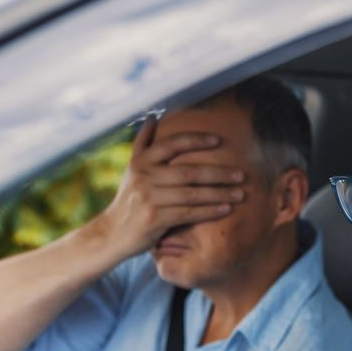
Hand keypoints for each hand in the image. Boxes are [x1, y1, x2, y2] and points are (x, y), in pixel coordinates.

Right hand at [93, 115, 246, 259]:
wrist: (111, 234)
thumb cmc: (129, 200)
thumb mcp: (131, 170)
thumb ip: (143, 145)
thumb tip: (153, 116)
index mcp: (141, 162)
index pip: (171, 145)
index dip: (196, 141)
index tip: (218, 140)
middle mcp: (144, 177)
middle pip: (188, 171)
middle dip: (218, 173)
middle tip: (241, 174)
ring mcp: (148, 198)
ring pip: (192, 194)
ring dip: (219, 193)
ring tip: (240, 193)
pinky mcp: (154, 219)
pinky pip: (188, 213)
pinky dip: (209, 211)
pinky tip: (225, 209)